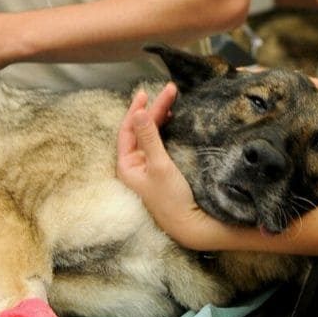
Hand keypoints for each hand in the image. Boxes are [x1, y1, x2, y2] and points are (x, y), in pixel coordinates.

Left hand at [117, 83, 223, 248]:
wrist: (191, 225)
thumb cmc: (172, 199)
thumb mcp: (159, 165)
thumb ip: (149, 137)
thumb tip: (137, 112)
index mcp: (126, 166)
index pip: (127, 130)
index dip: (136, 110)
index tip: (146, 93)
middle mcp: (135, 166)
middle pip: (141, 130)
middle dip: (154, 110)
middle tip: (169, 91)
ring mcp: (148, 169)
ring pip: (151, 136)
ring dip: (159, 118)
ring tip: (170, 101)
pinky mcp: (162, 173)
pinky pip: (160, 145)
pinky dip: (166, 131)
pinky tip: (172, 121)